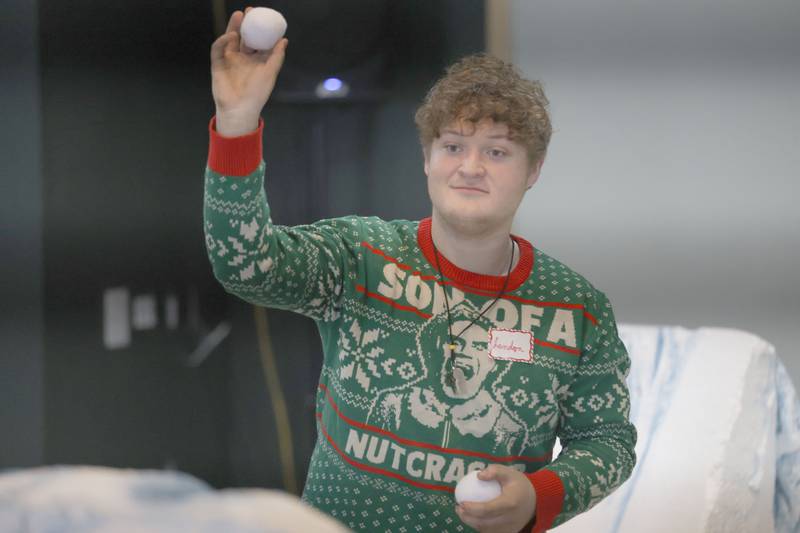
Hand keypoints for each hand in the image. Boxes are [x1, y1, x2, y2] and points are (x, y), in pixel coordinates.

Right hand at [210, 6, 287, 134]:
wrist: (240, 109)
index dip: (260, 29)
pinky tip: (231, 36)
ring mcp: (230, 60)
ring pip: (230, 39)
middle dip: (246, 23)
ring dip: (234, 27)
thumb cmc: (257, 94)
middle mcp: (243, 58)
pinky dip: (223, 41)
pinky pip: (218, 49)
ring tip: (239, 16)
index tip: (263, 17)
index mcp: (256, 60)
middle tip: (249, 11)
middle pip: (244, 36)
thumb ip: (277, 57)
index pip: (258, 40)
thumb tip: (284, 40)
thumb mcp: (270, 73)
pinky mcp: (218, 64)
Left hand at [456, 465, 536, 532]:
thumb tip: (479, 475)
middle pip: (485, 523)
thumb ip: (494, 471)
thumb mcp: (509, 472)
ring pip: (486, 530)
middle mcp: (510, 519)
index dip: (472, 508)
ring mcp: (510, 529)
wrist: (536, 501)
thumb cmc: (520, 485)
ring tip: (462, 513)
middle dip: (468, 518)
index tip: (461, 502)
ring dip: (472, 523)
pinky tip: (473, 518)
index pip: (488, 509)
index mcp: (510, 503)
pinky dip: (480, 527)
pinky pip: (491, 532)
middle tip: (458, 508)